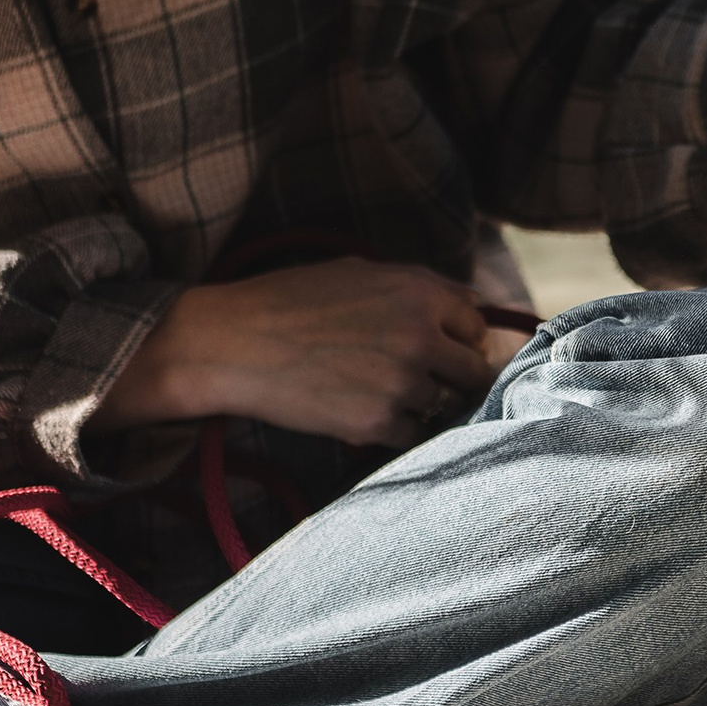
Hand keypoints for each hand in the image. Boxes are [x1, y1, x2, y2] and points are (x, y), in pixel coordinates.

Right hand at [93, 258, 495, 448]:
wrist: (229, 344)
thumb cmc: (290, 301)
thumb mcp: (360, 271)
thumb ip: (421, 286)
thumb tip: (471, 302)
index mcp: (421, 293)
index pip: (477, 328)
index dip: (459, 340)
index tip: (440, 351)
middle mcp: (421, 336)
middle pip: (474, 372)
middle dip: (455, 378)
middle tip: (423, 381)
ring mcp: (403, 383)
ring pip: (443, 406)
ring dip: (421, 405)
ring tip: (377, 393)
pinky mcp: (378, 423)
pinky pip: (412, 434)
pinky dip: (394, 429)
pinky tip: (361, 412)